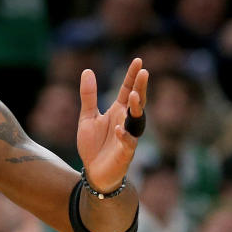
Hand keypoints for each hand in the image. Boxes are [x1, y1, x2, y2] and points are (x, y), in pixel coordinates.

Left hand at [77, 58, 148, 191]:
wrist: (94, 172)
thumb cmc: (93, 144)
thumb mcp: (87, 117)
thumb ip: (89, 96)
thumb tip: (87, 70)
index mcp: (118, 111)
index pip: (127, 90)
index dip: (132, 76)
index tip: (138, 60)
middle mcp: (126, 121)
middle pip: (136, 101)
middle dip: (140, 87)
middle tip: (143, 72)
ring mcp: (128, 136)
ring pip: (136, 120)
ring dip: (135, 108)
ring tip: (133, 95)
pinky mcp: (125, 152)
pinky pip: (128, 142)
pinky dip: (124, 135)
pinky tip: (119, 128)